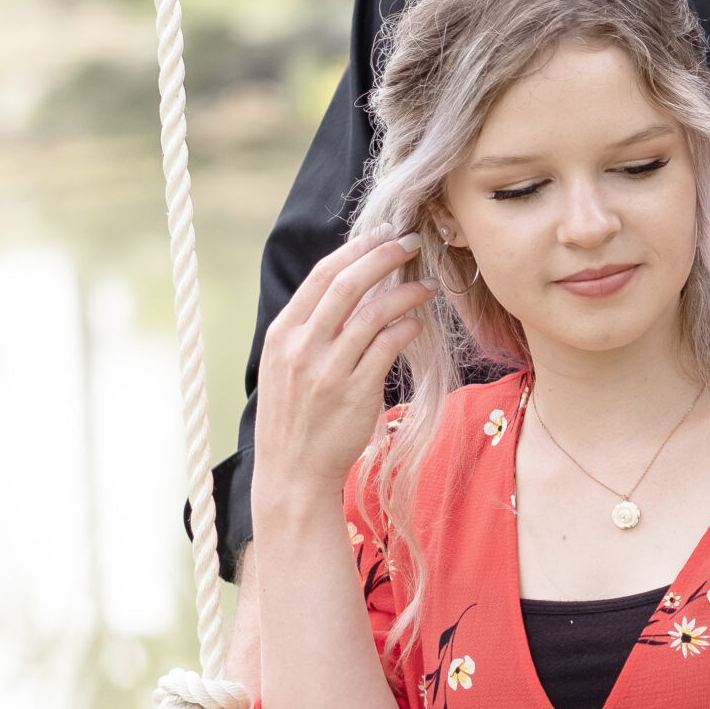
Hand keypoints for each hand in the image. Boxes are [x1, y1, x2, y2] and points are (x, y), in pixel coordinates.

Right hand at [253, 228, 434, 510]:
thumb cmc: (295, 419)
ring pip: (374, 312)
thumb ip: (309, 330)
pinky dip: (406, 327)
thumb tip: (347, 290)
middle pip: (348, 283)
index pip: (321, 276)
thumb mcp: (286, 367)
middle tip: (412, 243)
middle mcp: (302, 347)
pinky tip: (417, 323)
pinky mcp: (355, 392)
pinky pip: (388, 346)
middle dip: (384, 255)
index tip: (382, 235)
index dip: (356, 250)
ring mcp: (328, 369)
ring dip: (405, 292)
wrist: (292, 473)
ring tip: (427, 285)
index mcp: (282, 334)